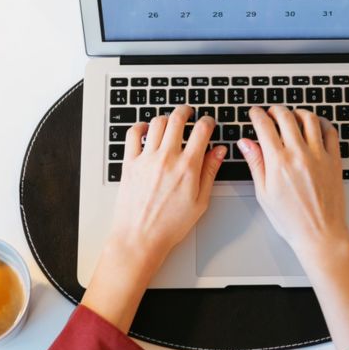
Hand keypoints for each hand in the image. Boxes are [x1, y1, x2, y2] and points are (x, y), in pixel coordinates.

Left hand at [109, 106, 225, 268]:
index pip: (201, 130)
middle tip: (189, 112)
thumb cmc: (169, 225)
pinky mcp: (130, 163)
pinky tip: (146, 130)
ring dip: (166, 117)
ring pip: (157, 123)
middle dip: (186, 111)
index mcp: (187, 167)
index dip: (208, 121)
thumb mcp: (200, 201)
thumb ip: (210, 172)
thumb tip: (219, 152)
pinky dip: (140, 126)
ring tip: (170, 121)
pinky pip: (133, 134)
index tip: (208, 122)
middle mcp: (167, 158)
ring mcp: (146, 159)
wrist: (140, 238)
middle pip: (177, 119)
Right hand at [237, 106, 348, 349]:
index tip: (254, 113)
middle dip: (275, 110)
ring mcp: (319, 155)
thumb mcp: (264, 193)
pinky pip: (330, 132)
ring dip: (298, 113)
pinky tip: (315, 125)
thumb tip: (245, 143)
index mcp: (278, 162)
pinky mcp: (334, 160)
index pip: (265, 126)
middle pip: (286, 117)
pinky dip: (322, 123)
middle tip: (271, 113)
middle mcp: (299, 154)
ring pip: (309, 119)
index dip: (257, 115)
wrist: (320, 233)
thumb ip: (255, 163)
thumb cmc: (291, 219)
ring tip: (292, 116)